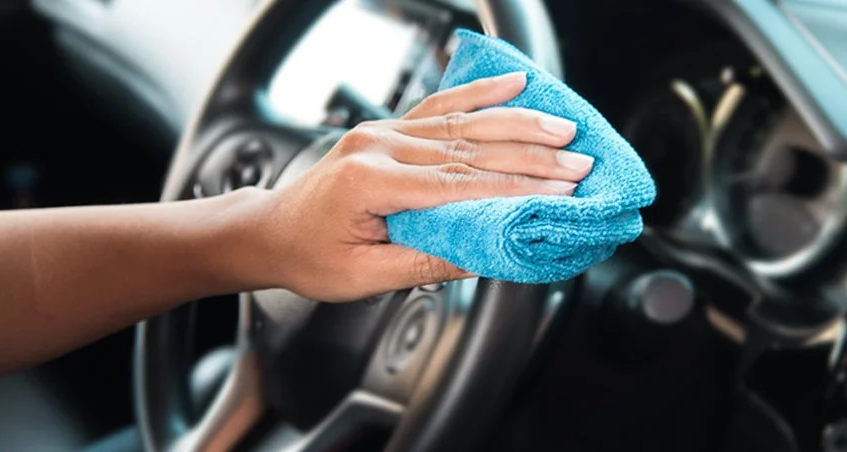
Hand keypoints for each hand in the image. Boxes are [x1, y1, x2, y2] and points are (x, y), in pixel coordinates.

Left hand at [245, 72, 592, 300]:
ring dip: (515, 124)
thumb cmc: (309, 257)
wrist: (269, 230)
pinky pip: (438, 107)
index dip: (514, 189)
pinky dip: (477, 95)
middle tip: (577, 162)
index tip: (558, 192)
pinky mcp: (386, 129)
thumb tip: (485, 256)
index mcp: (370, 182)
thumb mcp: (363, 275)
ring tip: (561, 127)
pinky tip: (510, 84)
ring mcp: (382, 132)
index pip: (457, 184)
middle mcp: (378, 146)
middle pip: (468, 149)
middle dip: (529, 156)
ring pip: (460, 123)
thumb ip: (423, 263)